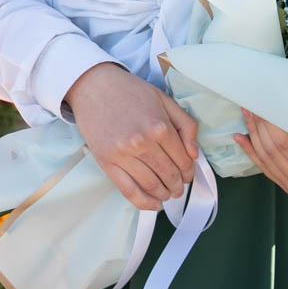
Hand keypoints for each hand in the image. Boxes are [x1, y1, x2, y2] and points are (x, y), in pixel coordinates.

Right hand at [65, 63, 199, 209]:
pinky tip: (153, 204)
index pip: (183, 159)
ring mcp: (123, 154)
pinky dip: (144, 202)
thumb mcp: (164, 99)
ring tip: (167, 194)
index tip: (188, 174)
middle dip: (178, 185)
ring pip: (151, 185)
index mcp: (159, 126)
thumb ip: (186, 124)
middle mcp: (142, 142)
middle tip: (179, 187)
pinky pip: (128, 190)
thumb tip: (194, 154)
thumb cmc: (129, 90)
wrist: (92, 85)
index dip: (189, 171)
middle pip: (169, 174)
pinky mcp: (106, 162)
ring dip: (164, 194)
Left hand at [233, 109, 287, 200]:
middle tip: (251, 104)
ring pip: (265, 159)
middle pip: (271, 151)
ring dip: (252, 134)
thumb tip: (282, 95)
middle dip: (258, 125)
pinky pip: (264, 168)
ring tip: (246, 114)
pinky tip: (241, 137)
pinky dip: (251, 151)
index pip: (284, 143)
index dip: (269, 123)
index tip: (262, 103)